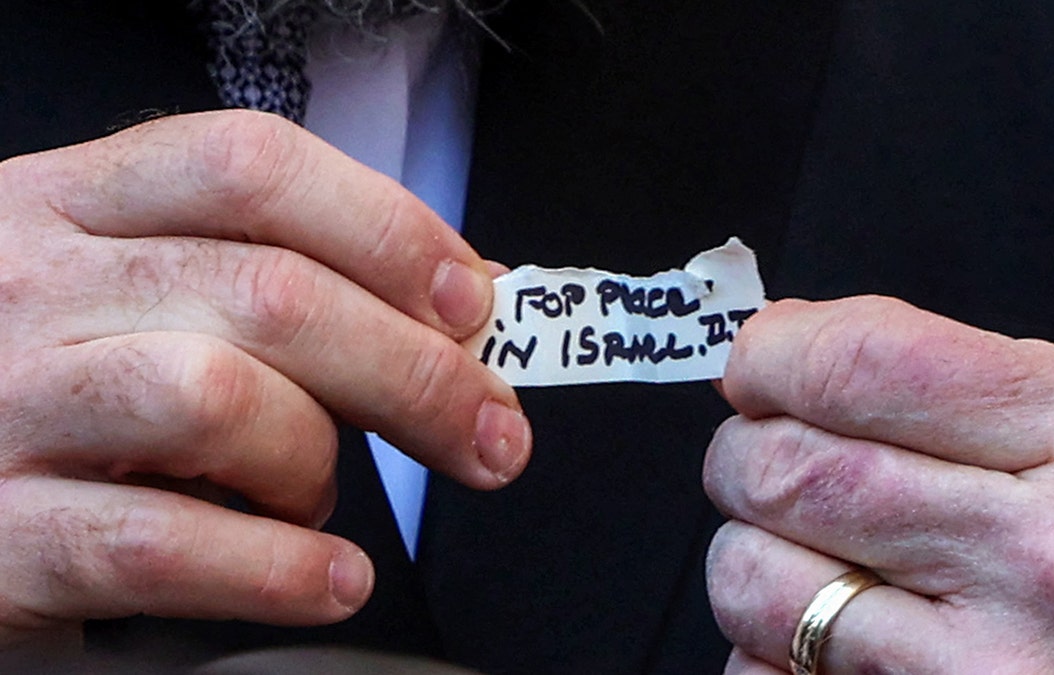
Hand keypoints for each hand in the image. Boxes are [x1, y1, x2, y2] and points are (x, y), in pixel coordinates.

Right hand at [0, 111, 529, 645]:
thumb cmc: (55, 380)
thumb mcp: (139, 290)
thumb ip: (275, 275)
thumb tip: (458, 295)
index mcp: (77, 204)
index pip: (252, 166)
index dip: (386, 227)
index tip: (469, 300)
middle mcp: (33, 286)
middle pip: (271, 294)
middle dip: (418, 371)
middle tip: (489, 430)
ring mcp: (4, 407)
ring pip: (216, 400)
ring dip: (315, 463)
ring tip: (317, 502)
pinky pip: (161, 544)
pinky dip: (278, 571)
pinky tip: (326, 579)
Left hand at [704, 297, 1053, 672]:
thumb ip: (950, 379)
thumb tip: (775, 353)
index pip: (860, 364)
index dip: (772, 355)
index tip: (755, 366)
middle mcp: (1052, 564)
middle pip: (785, 470)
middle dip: (750, 456)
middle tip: (781, 463)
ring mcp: (992, 674)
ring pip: (753, 581)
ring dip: (757, 557)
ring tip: (829, 558)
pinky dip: (775, 650)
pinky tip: (850, 639)